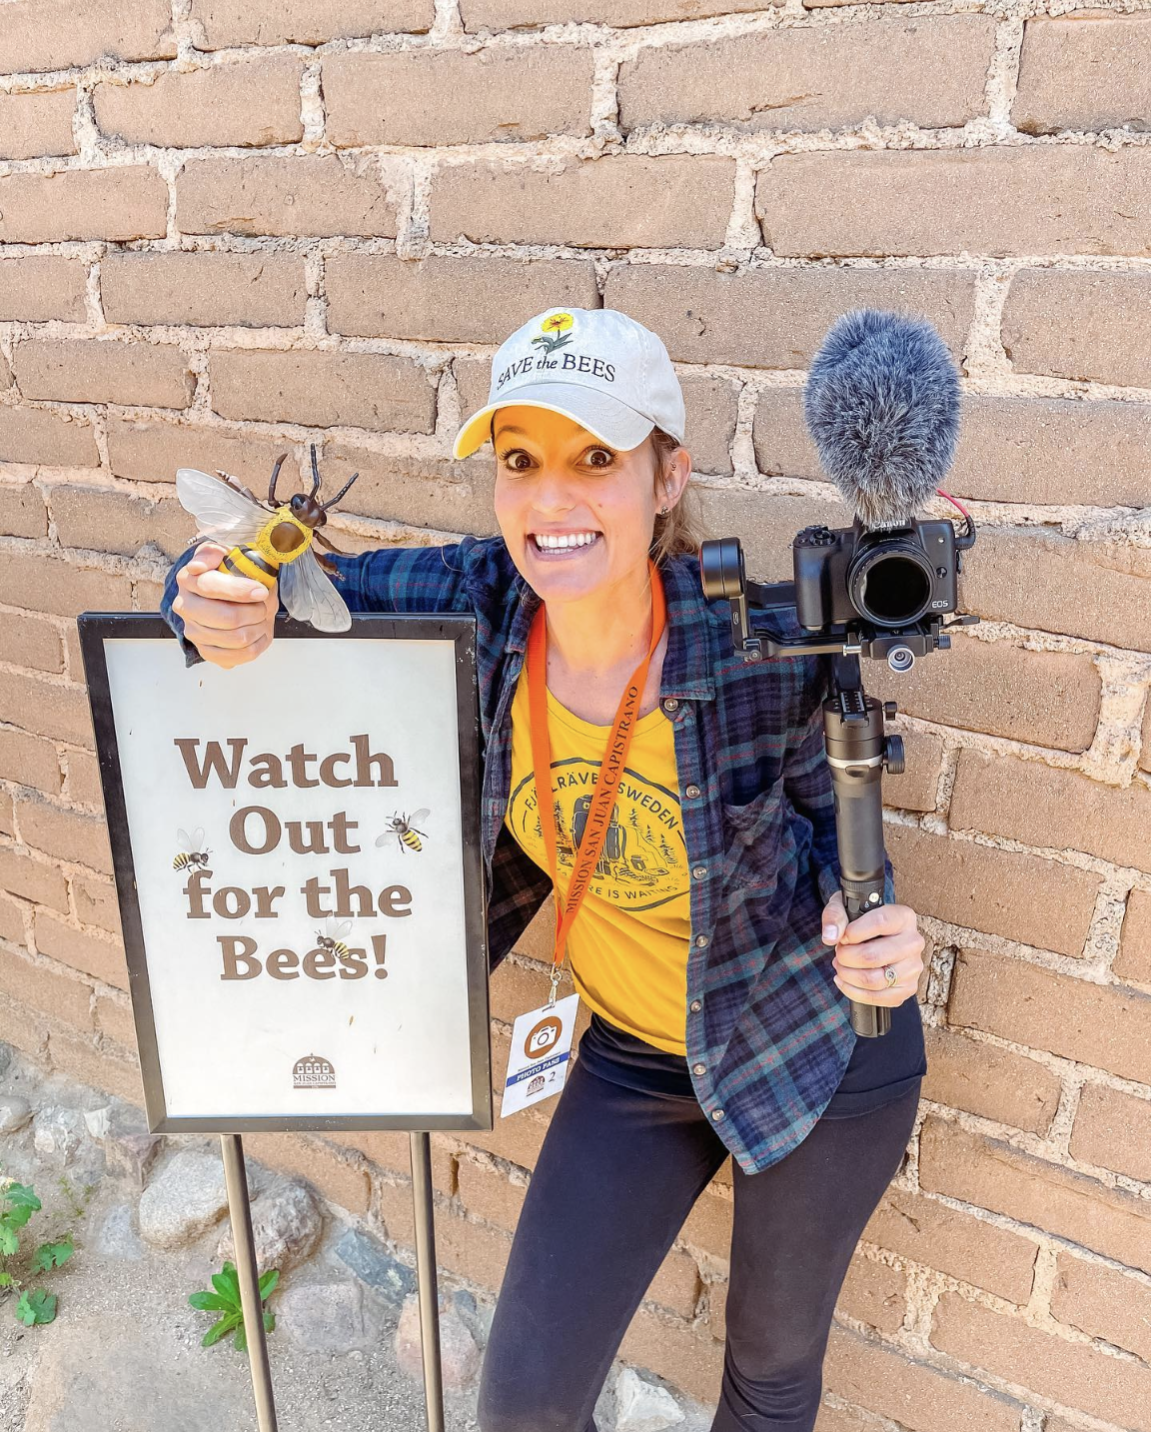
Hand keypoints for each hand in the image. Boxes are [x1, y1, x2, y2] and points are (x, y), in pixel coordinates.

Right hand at [172, 541, 277, 668]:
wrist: (229, 595)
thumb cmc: (229, 573)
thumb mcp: (223, 552)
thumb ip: (211, 552)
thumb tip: (199, 566)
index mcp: (188, 580)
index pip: (210, 586)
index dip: (239, 590)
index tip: (261, 591)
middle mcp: (186, 607)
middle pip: (226, 618)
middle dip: (255, 612)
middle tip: (265, 605)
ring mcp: (194, 631)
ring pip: (236, 639)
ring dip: (259, 628)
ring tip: (263, 618)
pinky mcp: (206, 651)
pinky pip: (237, 658)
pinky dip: (255, 646)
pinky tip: (258, 633)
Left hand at [820, 893, 924, 1006]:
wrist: (874, 936)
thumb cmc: (859, 920)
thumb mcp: (844, 907)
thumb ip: (835, 916)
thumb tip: (831, 937)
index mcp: (903, 917)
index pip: (880, 923)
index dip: (854, 932)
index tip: (843, 937)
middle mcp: (914, 942)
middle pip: (874, 956)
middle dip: (846, 957)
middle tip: (839, 953)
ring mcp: (913, 967)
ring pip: (875, 980)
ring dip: (848, 975)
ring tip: (840, 965)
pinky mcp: (907, 988)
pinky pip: (878, 998)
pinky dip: (854, 992)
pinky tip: (844, 981)